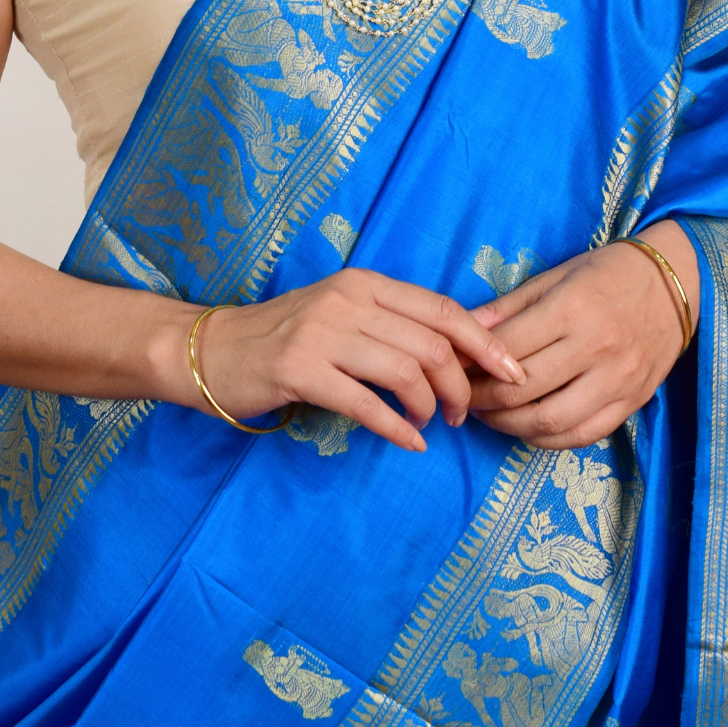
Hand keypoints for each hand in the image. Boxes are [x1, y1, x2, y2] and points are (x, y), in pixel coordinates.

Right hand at [193, 269, 524, 452]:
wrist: (214, 349)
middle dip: (461, 387)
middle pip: (432, 345)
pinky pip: (366, 404)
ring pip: (406, 372)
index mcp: (364, 283)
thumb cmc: (288, 336)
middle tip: (462, 415)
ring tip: (431, 426)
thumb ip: (401, 321)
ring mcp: (321, 333)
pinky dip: (397, 428)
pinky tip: (409, 443)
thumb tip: (479, 334)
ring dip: (431, 409)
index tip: (513, 373)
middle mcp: (346, 300)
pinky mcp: (300, 369)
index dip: (485, 343)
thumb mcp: (346, 314)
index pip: (442, 308)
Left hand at [466, 223, 696, 448]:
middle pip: (523, 389)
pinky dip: (548, 439)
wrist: (674, 284)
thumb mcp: (555, 277)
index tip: (453, 366)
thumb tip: (464, 327)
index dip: (472, 363)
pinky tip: (527, 428)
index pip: (507, 348)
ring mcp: (617, 379)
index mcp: (572, 308)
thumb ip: (509, 307)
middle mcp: (596, 347)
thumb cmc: (608, 273)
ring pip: (550, 420)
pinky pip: (583, 435)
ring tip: (489, 415)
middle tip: (463, 395)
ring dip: (508, 425)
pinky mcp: (632, 402)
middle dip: (482, 398)